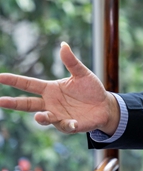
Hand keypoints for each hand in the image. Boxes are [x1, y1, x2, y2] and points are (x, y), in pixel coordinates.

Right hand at [0, 42, 119, 134]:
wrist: (105, 105)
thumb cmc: (91, 89)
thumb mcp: (82, 74)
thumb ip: (72, 62)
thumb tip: (63, 45)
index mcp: (51, 89)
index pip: (29, 84)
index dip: (14, 81)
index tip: (0, 76)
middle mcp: (50, 103)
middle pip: (27, 104)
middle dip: (13, 103)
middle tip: (0, 101)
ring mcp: (58, 115)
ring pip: (44, 118)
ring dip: (42, 118)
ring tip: (40, 116)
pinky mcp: (70, 125)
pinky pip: (66, 125)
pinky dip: (68, 124)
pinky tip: (73, 123)